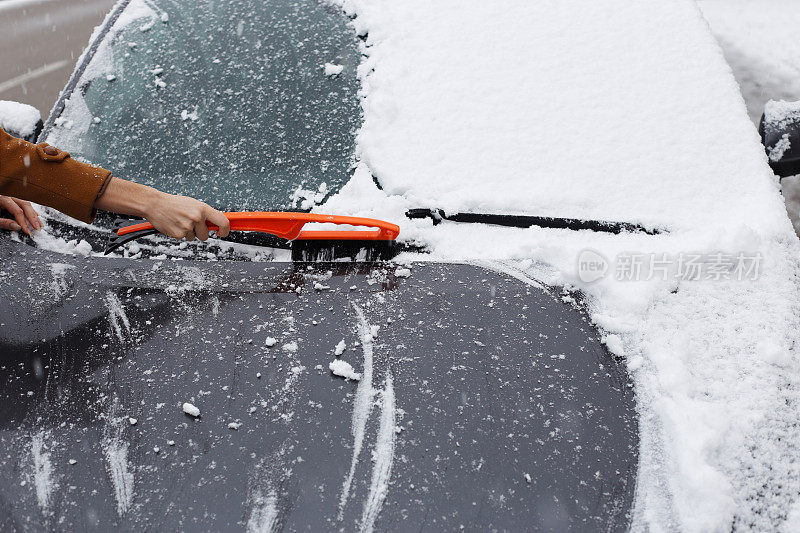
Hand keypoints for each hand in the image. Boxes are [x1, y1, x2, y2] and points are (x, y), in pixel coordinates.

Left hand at [0, 195, 41, 234]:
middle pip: (25, 205)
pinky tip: (35, 219)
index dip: (23, 222)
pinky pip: (25, 206)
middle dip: (32, 218)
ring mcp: (11, 200)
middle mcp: (8, 198)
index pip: (17, 211)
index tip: (28, 231)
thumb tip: (17, 227)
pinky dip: (31, 213)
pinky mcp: (13, 203)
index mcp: (2, 199)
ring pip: (27, 205)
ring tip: (39, 224)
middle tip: (37, 228)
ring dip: (34, 215)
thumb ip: (3, 223)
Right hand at [94, 177, 229, 241]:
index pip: (223, 222)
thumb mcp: (193, 204)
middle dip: (200, 232)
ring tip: (180, 221)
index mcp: (203, 209)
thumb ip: (206, 214)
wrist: (155, 204)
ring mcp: (188, 226)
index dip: (225, 230)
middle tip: (190, 223)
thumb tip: (219, 224)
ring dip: (189, 233)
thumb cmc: (175, 204)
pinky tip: (174, 225)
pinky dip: (180, 234)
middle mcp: (197, 217)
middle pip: (206, 235)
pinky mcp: (179, 234)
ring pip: (195, 238)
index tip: (223, 233)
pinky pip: (184, 239)